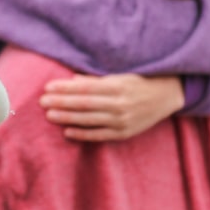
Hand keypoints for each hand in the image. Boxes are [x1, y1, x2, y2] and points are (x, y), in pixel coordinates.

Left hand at [39, 72, 183, 141]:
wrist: (168, 95)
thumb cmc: (140, 81)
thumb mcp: (120, 75)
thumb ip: (96, 79)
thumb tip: (72, 79)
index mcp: (118, 85)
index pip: (85, 88)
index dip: (65, 88)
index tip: (47, 87)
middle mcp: (120, 104)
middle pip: (84, 104)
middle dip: (61, 102)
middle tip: (42, 101)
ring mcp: (123, 120)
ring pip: (89, 120)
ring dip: (67, 117)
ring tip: (49, 115)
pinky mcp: (125, 132)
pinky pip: (100, 135)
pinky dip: (83, 134)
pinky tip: (67, 131)